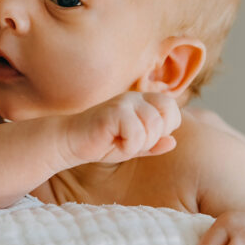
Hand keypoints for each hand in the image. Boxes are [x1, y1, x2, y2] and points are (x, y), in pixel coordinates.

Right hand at [64, 91, 180, 163]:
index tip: (146, 138)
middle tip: (135, 143)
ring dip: (140, 143)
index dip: (166, 127)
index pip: (172, 108)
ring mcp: (123, 102)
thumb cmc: (102, 143)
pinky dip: (128, 146)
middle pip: (166, 114)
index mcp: (143, 101)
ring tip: (123, 144)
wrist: (71, 141)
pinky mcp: (113, 111)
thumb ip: (153, 145)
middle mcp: (135, 97)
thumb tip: (173, 142)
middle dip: (155, 136)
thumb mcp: (133, 146)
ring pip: (153, 125)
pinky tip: (114, 144)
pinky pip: (136, 132)